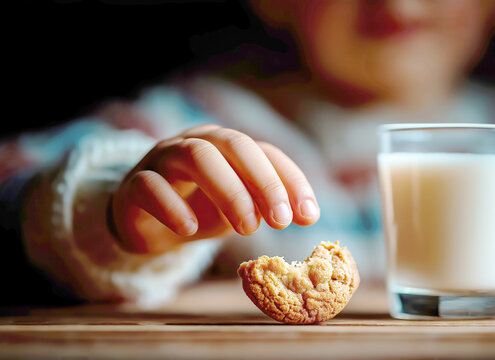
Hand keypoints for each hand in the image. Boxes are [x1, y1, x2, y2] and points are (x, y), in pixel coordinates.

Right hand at [110, 124, 319, 252]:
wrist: (145, 222)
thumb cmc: (199, 210)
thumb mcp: (238, 209)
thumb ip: (265, 207)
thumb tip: (304, 214)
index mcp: (228, 146)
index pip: (266, 153)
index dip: (291, 181)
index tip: (309, 216)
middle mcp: (197, 143)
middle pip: (234, 145)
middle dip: (263, 182)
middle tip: (280, 221)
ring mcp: (163, 158)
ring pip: (196, 156)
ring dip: (228, 191)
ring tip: (246, 228)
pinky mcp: (134, 183)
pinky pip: (150, 185)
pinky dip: (172, 206)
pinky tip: (190, 230)